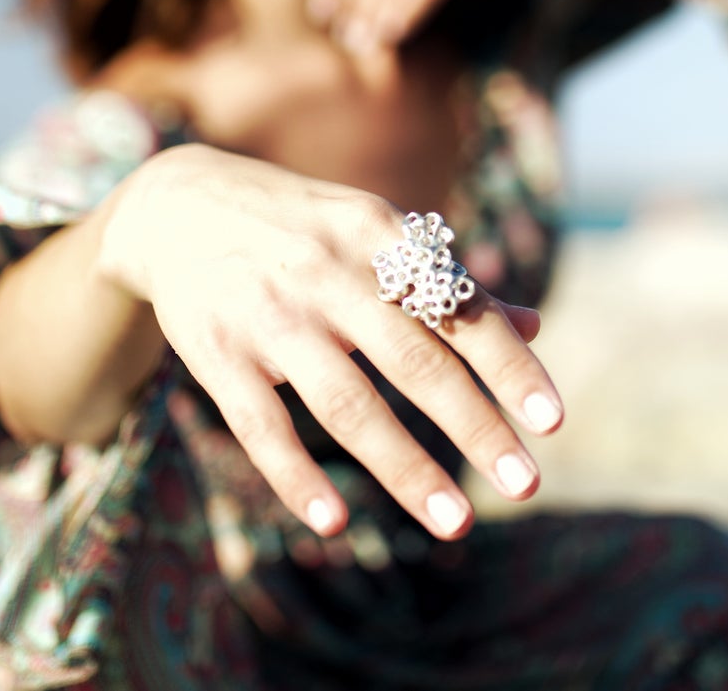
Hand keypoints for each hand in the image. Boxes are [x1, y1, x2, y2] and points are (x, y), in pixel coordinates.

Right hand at [98, 143, 563, 539]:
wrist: (176, 203)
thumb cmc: (301, 229)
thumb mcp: (373, 233)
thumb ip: (447, 283)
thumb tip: (534, 327)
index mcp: (378, 237)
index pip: (458, 309)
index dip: (508, 365)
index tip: (552, 421)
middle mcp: (328, 274)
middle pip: (414, 362)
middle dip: (475, 426)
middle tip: (526, 484)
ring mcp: (269, 316)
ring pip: (347, 404)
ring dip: (405, 467)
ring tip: (456, 521)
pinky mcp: (215, 354)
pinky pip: (262, 426)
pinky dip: (296, 477)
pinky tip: (336, 523)